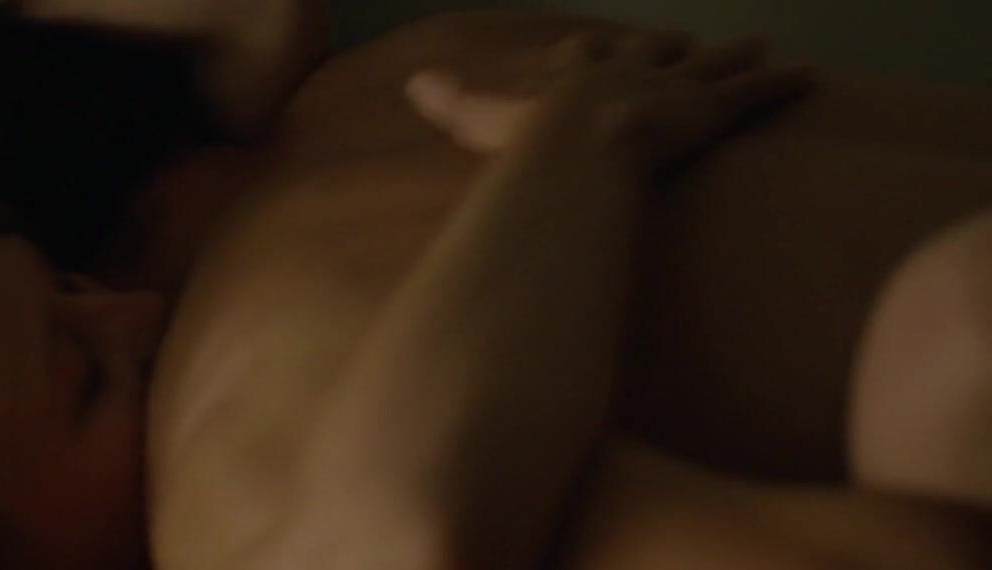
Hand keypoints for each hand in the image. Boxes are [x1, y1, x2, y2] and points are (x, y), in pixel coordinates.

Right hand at [406, 31, 815, 172]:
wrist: (581, 147)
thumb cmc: (533, 143)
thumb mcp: (483, 121)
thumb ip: (452, 104)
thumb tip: (411, 83)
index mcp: (582, 76)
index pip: (588, 56)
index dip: (594, 51)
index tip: (598, 43)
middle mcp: (634, 72)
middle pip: (656, 52)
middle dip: (669, 48)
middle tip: (685, 41)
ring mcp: (678, 87)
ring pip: (714, 66)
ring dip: (737, 55)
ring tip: (760, 44)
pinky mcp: (716, 109)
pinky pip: (757, 95)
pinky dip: (782, 83)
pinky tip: (810, 75)